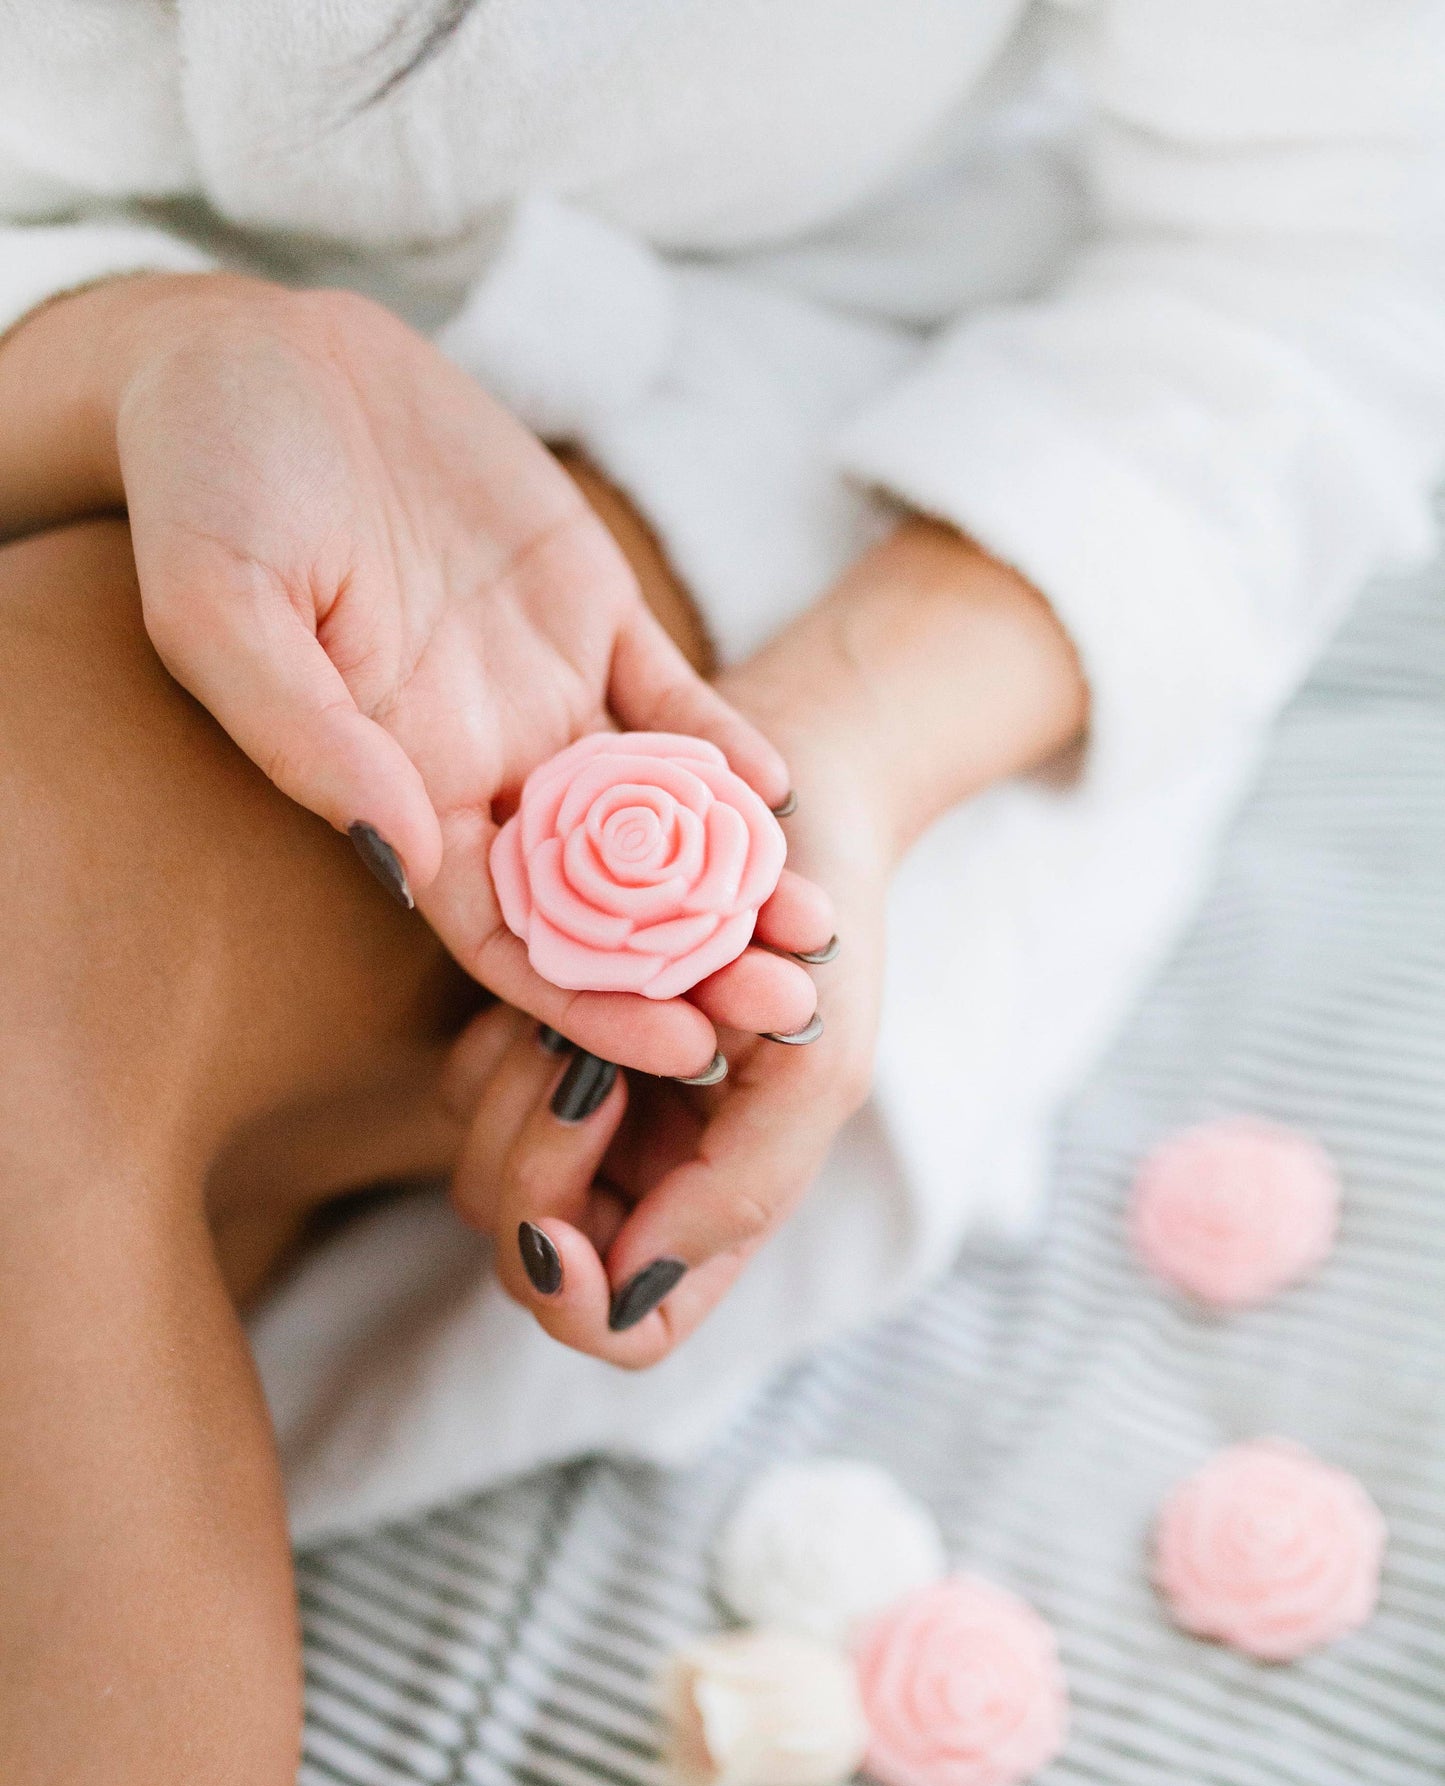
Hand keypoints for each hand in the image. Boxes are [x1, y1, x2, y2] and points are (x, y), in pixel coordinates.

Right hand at [0, 273, 810, 1076]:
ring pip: (658, 816)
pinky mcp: (588, 607)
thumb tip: (406, 855)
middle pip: (605, 902)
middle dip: (695, 964)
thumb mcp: (220, 604)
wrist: (253, 355)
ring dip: (736, 876)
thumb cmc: (205, 481)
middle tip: (788, 1005)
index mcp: (395, 787)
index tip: (680, 1050)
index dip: (589, 1005)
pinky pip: (672, 696)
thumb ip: (306, 735)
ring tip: (814, 923)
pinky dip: (725, 745)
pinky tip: (779, 787)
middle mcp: (480, 762)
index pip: (505, 938)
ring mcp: (542, 687)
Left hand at [441, 518, 1086, 1363]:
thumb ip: (741, 1187)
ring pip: (479, 1180)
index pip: (624, 1328)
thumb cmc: (819, 933)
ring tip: (581, 1016)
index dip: (581, 1300)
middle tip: (582, 1069)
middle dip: (537, 1169)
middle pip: (531, 1257)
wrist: (784, 800)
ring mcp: (581, 1122)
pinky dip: (493, 1047)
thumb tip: (631, 1285)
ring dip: (516, 1098)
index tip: (563, 1226)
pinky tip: (557, 990)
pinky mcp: (528, 1047)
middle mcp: (641, 1183)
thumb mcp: (816, 1060)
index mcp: (716, 1207)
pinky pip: (459, 1090)